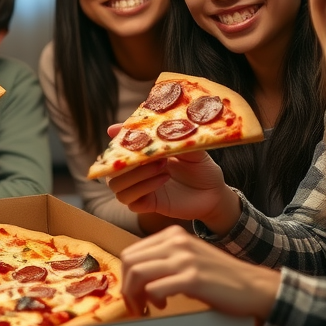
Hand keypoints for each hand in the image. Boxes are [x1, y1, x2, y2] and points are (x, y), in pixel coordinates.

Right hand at [105, 125, 240, 233]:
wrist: (215, 192)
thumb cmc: (201, 168)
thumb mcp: (190, 148)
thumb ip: (173, 137)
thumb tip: (161, 121)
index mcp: (142, 157)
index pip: (118, 149)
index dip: (114, 140)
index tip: (113, 130)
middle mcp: (136, 173)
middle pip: (110, 170)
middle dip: (125, 161)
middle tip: (151, 154)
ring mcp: (140, 189)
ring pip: (116, 186)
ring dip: (135, 175)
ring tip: (162, 166)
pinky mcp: (147, 205)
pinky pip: (131, 201)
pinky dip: (143, 188)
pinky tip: (164, 179)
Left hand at [121, 226, 280, 318]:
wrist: (254, 286)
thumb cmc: (220, 277)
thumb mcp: (189, 257)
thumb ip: (165, 259)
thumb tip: (134, 276)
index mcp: (173, 235)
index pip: (131, 252)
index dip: (125, 276)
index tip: (131, 292)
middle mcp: (176, 242)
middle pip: (129, 262)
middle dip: (126, 287)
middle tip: (134, 304)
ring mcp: (184, 259)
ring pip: (137, 274)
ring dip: (134, 296)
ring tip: (145, 307)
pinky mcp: (192, 278)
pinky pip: (154, 289)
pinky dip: (151, 301)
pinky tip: (161, 306)